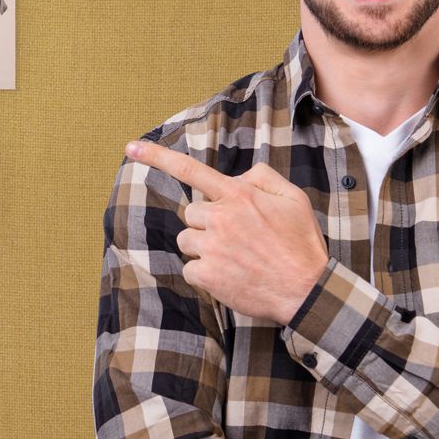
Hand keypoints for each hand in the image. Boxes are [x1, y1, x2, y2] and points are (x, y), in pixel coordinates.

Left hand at [125, 140, 328, 323]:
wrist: (307, 290)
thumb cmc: (301, 245)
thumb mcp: (293, 198)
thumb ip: (262, 177)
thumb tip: (237, 176)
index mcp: (239, 195)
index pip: (191, 170)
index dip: (157, 157)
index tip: (131, 147)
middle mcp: (220, 217)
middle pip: (191, 214)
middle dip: (206, 224)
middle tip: (236, 239)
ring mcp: (211, 247)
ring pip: (187, 241)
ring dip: (204, 248)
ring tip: (235, 259)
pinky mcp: (206, 275)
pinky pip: (190, 269)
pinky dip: (205, 275)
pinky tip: (231, 277)